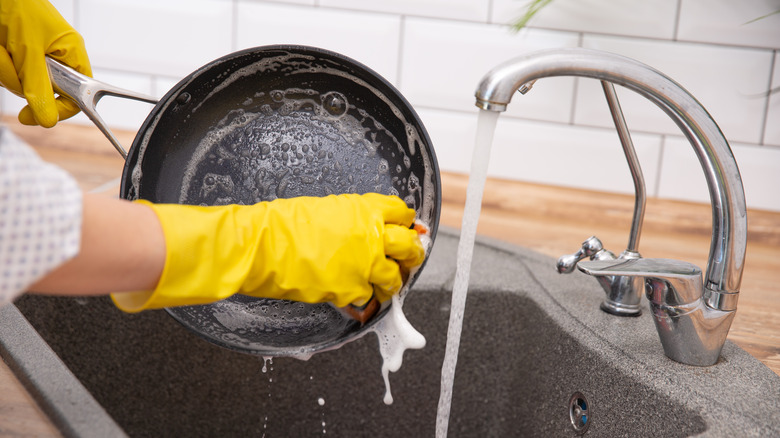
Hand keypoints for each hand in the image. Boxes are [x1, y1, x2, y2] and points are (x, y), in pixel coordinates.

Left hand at [0, 0, 91, 126]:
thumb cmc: (17, 5)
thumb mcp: (29, 50)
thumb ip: (39, 86)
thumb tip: (49, 119)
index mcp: (71, 52)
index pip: (77, 94)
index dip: (58, 108)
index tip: (34, 115)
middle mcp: (55, 55)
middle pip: (42, 89)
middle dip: (19, 80)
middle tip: (10, 61)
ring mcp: (33, 55)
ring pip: (19, 81)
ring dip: (4, 69)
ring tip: (2, 47)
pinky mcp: (15, 52)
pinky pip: (7, 72)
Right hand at [111, 194, 425, 312]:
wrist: (261, 246)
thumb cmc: (283, 223)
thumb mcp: (324, 209)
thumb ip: (353, 219)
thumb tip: (365, 229)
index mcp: (365, 209)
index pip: (402, 212)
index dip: (406, 223)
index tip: (407, 229)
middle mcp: (373, 235)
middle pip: (410, 246)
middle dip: (412, 253)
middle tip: (408, 258)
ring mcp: (365, 265)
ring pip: (395, 278)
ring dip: (391, 282)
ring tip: (384, 285)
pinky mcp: (352, 291)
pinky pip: (368, 298)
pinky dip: (364, 300)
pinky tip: (355, 297)